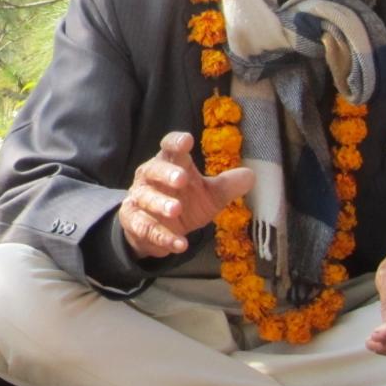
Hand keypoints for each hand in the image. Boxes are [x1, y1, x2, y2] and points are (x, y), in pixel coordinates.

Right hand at [119, 132, 255, 258]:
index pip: (170, 148)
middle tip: (182, 179)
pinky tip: (179, 244)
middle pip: (154, 169)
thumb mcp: (208, 195)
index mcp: (170, 164)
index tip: (187, 141)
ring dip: (160, 204)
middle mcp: (151, 178)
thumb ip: (226, 185)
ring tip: (176, 210)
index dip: (176, 143)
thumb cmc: (184, 203)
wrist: (157, 231)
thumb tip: (251, 176)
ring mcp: (140, 200)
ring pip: (146, 198)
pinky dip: (163, 237)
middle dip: (167, 173)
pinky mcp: (134, 222)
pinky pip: (147, 228)